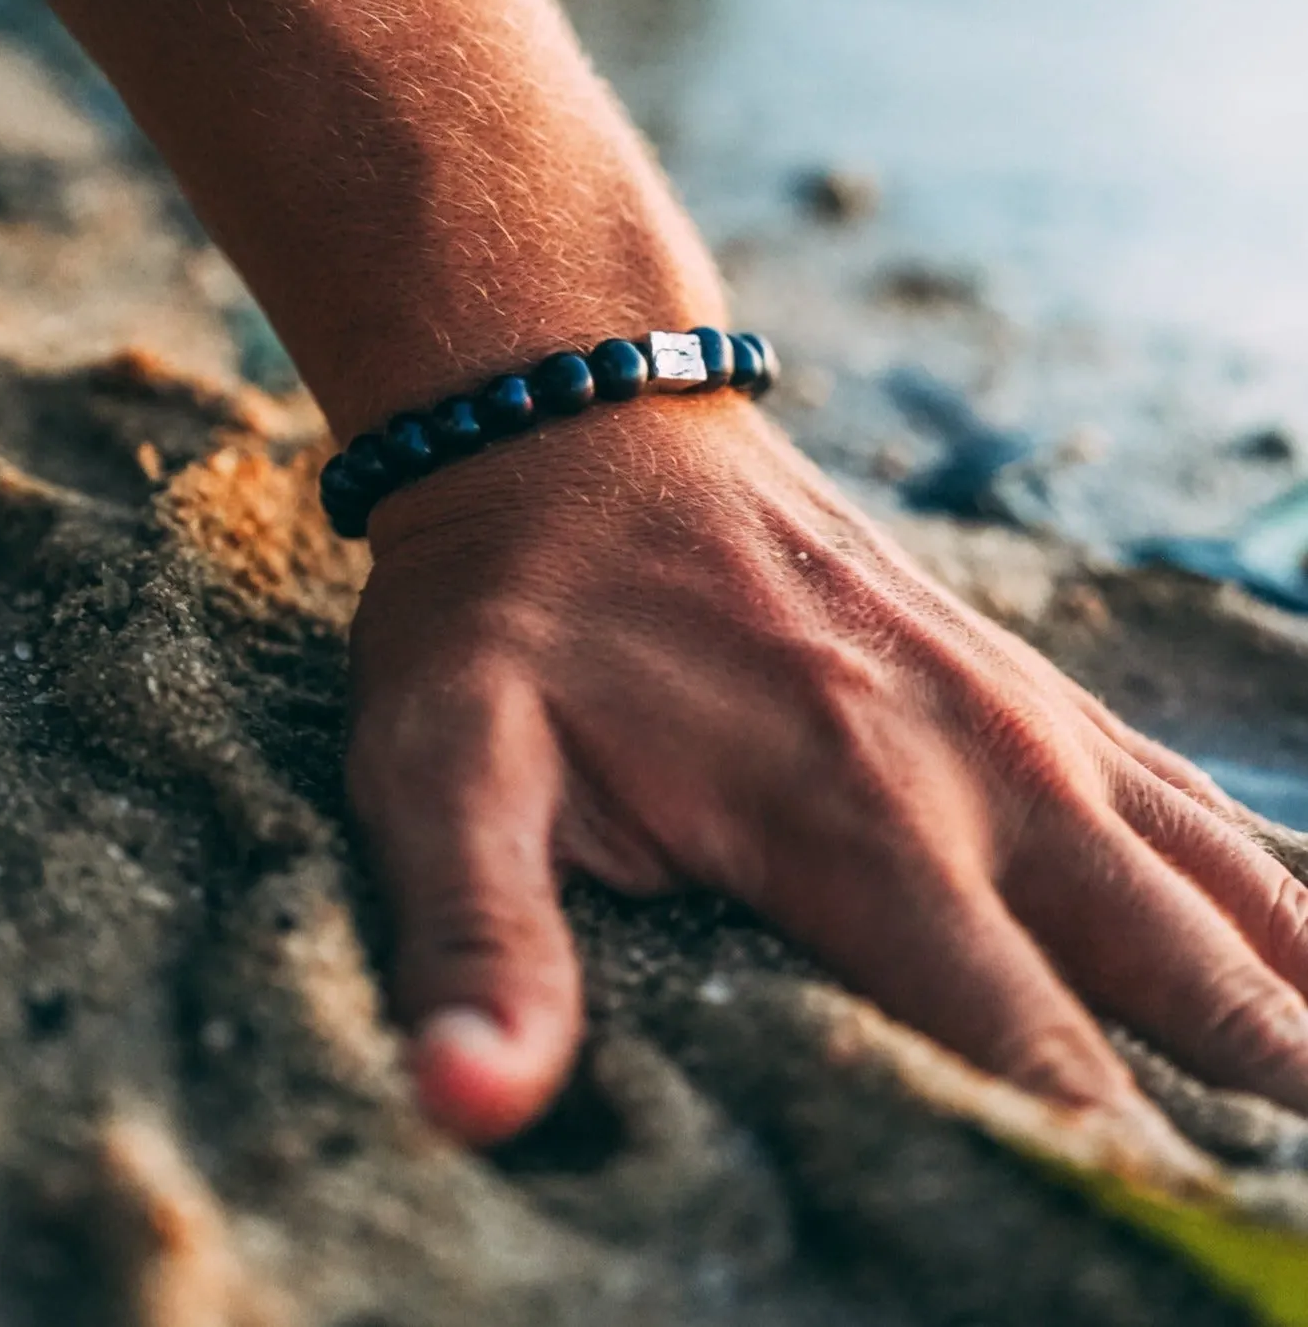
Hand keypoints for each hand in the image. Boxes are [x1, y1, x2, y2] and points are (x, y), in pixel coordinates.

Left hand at [348, 395, 1307, 1144]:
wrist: (580, 425)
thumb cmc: (513, 607)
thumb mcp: (447, 759)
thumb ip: (478, 930)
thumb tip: (471, 1105)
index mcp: (853, 821)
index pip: (1033, 1053)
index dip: (1110, 1175)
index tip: (1176, 1254)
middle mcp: (982, 774)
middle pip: (1184, 985)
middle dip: (1271, 1114)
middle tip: (1303, 1231)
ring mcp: (1025, 719)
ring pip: (1231, 892)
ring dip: (1299, 1012)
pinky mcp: (1028, 683)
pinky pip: (1201, 802)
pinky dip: (1284, 894)